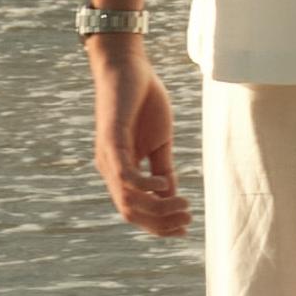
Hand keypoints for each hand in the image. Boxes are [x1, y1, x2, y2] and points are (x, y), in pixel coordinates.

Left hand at [93, 47, 188, 238]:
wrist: (128, 67)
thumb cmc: (143, 102)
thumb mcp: (159, 142)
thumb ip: (163, 169)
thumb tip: (172, 197)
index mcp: (121, 172)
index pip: (136, 211)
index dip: (158, 225)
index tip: (185, 228)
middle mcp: (110, 170)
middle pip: (130, 213)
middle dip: (160, 223)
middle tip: (187, 218)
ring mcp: (109, 156)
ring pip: (127, 200)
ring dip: (157, 209)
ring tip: (182, 205)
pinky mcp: (112, 139)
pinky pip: (124, 174)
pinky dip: (144, 185)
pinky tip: (163, 184)